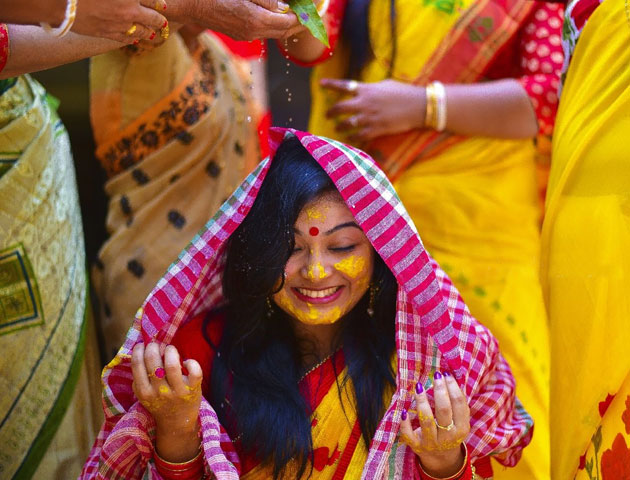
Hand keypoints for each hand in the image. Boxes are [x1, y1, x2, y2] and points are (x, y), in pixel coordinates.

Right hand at [72, 0, 167, 43]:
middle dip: (160, 20)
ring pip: (143, 32)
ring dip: (149, 32)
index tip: (162, 5)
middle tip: (163, 22)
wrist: (61, 2)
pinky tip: (136, 40)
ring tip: (153, 33)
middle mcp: (130, 11)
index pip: (153, 0)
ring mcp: (120, 24)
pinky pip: (126, 39)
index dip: (159, 2)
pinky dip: (133, 39)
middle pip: (154, 18)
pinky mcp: (108, 34)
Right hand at [132, 342, 202, 460]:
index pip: (137, 364)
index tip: (143, 345)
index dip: (139, 350)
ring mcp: (177, 391)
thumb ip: (140, 377)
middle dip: (154, 347)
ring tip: (170, 350)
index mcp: (144, 392)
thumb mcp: (143, 394)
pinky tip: (187, 363)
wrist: (176, 424)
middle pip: (153, 360)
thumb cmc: (159, 403)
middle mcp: (159, 392)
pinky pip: (194, 371)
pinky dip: (191, 362)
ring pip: (172, 364)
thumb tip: (141, 350)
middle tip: (157, 346)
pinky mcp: (193, 390)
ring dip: (170, 351)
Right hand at [181, 0, 300, 40]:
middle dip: (300, 24)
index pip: (289, 22)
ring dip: (288, 26)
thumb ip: (267, 0)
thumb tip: (285, 7)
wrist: (190, 3)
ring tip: (298, 16)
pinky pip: (264, 33)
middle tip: (311, 15)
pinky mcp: (240, 35)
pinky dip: (275, 26)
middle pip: (284, 32)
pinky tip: (279, 17)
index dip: (302, 16)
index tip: (312, 9)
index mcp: (256, 20)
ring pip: (275, 34)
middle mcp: (253, 33)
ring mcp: (246, 36)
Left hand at [321, 78, 426, 142]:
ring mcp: (370, 117)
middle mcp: (365, 103)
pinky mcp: (376, 129)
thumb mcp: (385, 85)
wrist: (418, 106)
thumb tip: (362, 91)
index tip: (321, 84)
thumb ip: (371, 89)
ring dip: (339, 126)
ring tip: (337, 127)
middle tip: (327, 114)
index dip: (331, 84)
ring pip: (347, 124)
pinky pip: (359, 136)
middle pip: (340, 108)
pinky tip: (349, 138)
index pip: (344, 85)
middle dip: (331, 112)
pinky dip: (353, 137)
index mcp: (367, 89)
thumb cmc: (403, 92)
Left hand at [400, 372, 470, 477]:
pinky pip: (409, 434)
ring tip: (419, 386)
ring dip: (422, 401)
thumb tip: (447, 378)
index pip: (459, 405)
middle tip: (436, 375)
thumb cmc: (450, 432)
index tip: (446, 375)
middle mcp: (447, 437)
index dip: (453, 388)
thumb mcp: (459, 422)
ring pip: (426, 420)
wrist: (442, 459)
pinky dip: (405, 423)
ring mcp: (431, 442)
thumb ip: (456, 404)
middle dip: (439, 391)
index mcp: (461, 429)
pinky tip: (405, 411)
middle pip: (443, 410)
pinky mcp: (416, 446)